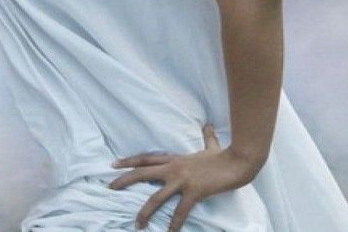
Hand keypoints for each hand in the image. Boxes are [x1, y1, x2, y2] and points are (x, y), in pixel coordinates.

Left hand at [108, 124, 263, 230]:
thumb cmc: (224, 156)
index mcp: (176, 159)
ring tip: (136, 224)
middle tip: (109, 187)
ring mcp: (183, 180)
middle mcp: (174, 168)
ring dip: (145, 211)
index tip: (114, 164)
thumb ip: (207, 137)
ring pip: (156, 196)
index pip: (147, 158)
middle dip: (125, 179)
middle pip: (143, 172)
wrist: (238, 161)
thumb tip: (208, 125)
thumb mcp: (211, 145)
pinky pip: (180, 210)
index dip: (130, 161)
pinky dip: (175, 223)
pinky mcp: (194, 191)